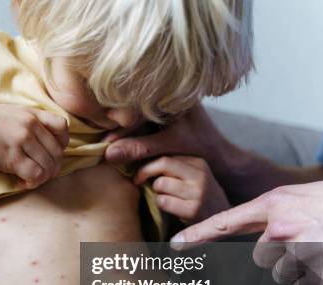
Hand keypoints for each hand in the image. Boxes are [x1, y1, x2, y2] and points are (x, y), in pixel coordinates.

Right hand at [0, 98, 68, 188]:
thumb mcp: (10, 114)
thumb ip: (27, 126)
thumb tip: (40, 148)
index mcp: (32, 114)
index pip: (63, 129)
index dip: (60, 146)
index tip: (46, 154)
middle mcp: (31, 125)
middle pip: (58, 153)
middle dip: (51, 168)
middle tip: (37, 174)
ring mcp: (21, 140)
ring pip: (48, 165)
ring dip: (41, 178)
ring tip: (27, 180)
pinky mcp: (10, 156)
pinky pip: (35, 174)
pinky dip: (31, 183)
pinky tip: (20, 182)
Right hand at [104, 103, 227, 170]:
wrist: (220, 155)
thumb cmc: (199, 148)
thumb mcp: (168, 147)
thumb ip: (140, 149)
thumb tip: (108, 154)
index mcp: (175, 92)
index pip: (139, 107)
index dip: (121, 127)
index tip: (107, 143)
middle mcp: (170, 91)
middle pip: (135, 106)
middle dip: (118, 125)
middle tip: (103, 144)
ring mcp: (167, 100)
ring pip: (137, 111)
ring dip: (123, 128)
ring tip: (108, 143)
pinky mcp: (165, 110)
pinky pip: (142, 117)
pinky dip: (131, 128)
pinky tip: (120, 140)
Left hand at [134, 156, 229, 224]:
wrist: (220, 221)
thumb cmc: (197, 197)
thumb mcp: (192, 177)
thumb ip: (173, 167)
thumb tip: (139, 158)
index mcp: (199, 163)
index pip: (165, 156)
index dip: (147, 164)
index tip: (138, 173)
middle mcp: (200, 175)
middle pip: (163, 163)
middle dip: (145, 172)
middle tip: (138, 181)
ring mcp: (198, 192)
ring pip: (160, 183)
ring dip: (155, 192)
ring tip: (164, 197)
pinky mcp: (193, 209)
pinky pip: (163, 201)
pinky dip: (160, 204)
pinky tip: (169, 208)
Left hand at [171, 181, 322, 284]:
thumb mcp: (304, 197)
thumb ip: (277, 214)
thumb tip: (261, 236)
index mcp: (275, 204)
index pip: (224, 221)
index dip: (198, 234)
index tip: (174, 246)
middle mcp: (282, 227)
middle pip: (260, 256)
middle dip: (279, 255)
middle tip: (308, 242)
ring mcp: (301, 251)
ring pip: (282, 273)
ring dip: (299, 269)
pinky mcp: (320, 274)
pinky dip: (317, 282)